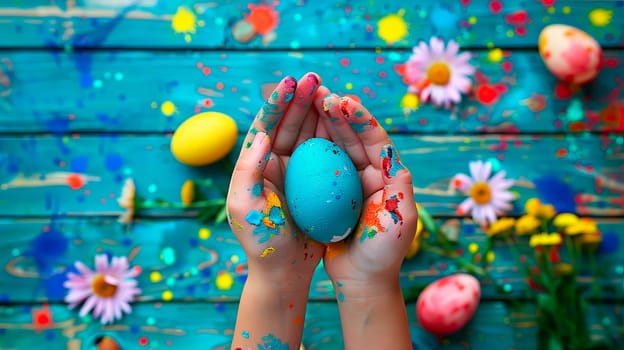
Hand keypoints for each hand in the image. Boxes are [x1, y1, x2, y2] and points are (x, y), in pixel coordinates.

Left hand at [227, 73, 327, 348]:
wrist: (284, 270)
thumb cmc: (261, 240)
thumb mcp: (245, 205)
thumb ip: (249, 169)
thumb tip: (261, 134)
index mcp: (255, 164)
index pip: (265, 126)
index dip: (277, 103)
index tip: (291, 82)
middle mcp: (275, 163)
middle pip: (288, 124)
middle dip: (301, 100)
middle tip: (315, 78)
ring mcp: (297, 173)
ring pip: (308, 135)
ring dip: (319, 113)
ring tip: (331, 92)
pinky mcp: (316, 184)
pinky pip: (326, 155)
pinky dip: (334, 137)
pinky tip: (344, 123)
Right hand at [315, 93, 417, 348]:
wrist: (363, 281)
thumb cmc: (384, 255)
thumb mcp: (399, 224)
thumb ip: (401, 191)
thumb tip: (399, 160)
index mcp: (388, 176)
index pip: (375, 140)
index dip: (359, 119)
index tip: (341, 101)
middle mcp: (370, 173)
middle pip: (352, 136)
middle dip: (336, 112)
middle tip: (317, 89)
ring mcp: (349, 182)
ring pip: (334, 145)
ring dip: (320, 122)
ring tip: (305, 99)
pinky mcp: (330, 193)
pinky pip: (318, 164)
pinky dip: (308, 146)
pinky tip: (293, 133)